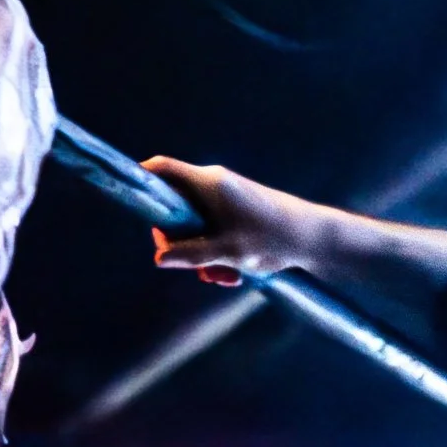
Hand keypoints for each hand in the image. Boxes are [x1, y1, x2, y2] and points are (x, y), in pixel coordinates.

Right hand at [142, 158, 326, 287]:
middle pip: (176, 206)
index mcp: (208, 183)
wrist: (314, 238)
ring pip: (197, 225)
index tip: (131, 202)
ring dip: (202, 254)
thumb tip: (159, 258)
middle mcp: (215, 184)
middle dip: (179, 240)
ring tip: (223, 277)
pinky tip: (235, 274)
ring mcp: (227, 197)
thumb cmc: (272, 239)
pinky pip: (215, 229)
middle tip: (191, 266)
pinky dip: (219, 252)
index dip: (142, 180)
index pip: (162, 169)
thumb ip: (191, 256)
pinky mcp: (239, 211)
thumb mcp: (227, 253)